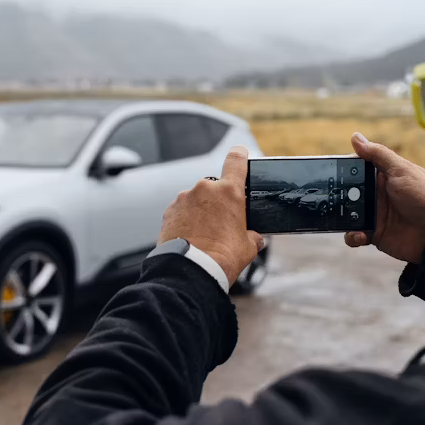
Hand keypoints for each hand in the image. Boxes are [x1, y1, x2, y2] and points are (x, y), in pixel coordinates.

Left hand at [159, 146, 265, 285]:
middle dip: (218, 204)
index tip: (239, 152)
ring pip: (196, 201)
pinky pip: (182, 211)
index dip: (239, 155)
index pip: (236, 162)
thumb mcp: (248, 247)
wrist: (191, 271)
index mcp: (229, 192)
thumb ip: (252, 236)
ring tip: (205, 236)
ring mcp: (184, 199)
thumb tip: (255, 238)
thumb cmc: (222, 258)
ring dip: (200, 212)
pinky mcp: (169, 211)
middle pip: (215, 189)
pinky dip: (186, 221)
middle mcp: (204, 189)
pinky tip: (191, 238)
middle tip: (222, 225)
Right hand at [344, 133, 424, 263]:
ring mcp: (375, 215)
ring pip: (348, 214)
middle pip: (349, 192)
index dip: (344, 169)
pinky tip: (360, 234)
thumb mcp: (401, 170)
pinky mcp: (375, 234)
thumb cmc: (424, 197)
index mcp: (384, 176)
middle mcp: (378, 195)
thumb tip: (355, 137)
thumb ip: (378, 155)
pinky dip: (352, 236)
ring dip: (343, 217)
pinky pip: (355, 235)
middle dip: (338, 195)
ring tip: (346, 219)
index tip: (330, 169)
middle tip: (331, 197)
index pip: (358, 169)